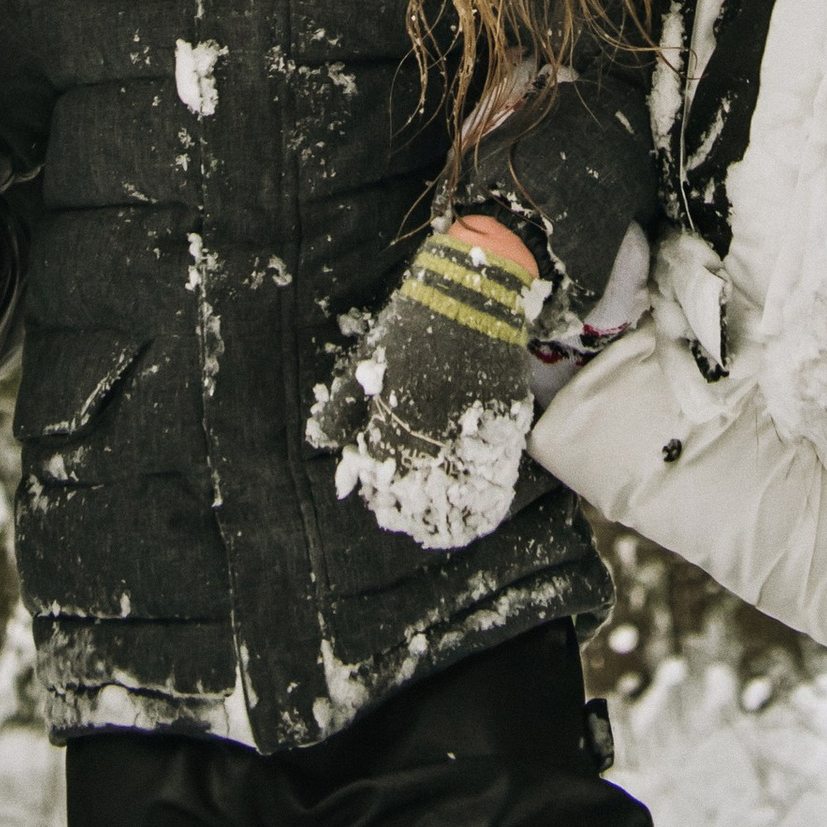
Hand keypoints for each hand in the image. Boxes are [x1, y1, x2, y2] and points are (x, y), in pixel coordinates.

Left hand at [318, 231, 546, 550]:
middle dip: (419, 513)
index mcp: (393, 419)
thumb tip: (324, 443)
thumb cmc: (409, 326)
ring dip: (457, 513)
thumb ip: (342, 408)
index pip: (384, 475)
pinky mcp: (501, 416)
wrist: (467, 294)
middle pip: (423, 488)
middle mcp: (430, 431)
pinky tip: (488, 506)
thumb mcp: (365, 363)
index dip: (385, 496)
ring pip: (461, 484)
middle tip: (419, 528)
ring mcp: (468, 425)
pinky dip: (491, 489)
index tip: (386, 506)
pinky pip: (495, 464)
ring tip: (454, 533)